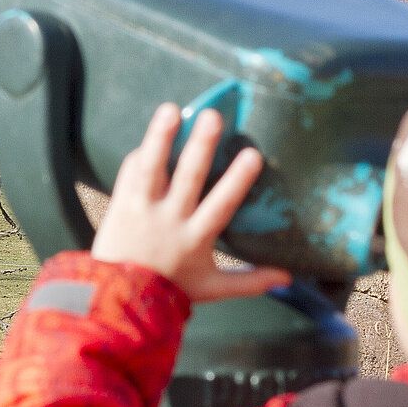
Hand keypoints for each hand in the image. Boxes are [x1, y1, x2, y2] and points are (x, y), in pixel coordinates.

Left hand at [90, 103, 289, 302]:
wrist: (120, 297)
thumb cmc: (171, 291)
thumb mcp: (213, 289)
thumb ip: (250, 281)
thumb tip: (288, 278)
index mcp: (196, 238)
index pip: (221, 205)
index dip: (237, 181)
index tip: (253, 155)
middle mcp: (171, 219)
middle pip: (188, 177)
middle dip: (201, 146)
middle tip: (213, 116)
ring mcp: (143, 210)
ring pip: (152, 168)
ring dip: (161, 137)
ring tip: (171, 109)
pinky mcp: (121, 204)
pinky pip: (130, 174)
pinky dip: (140, 155)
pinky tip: (151, 135)